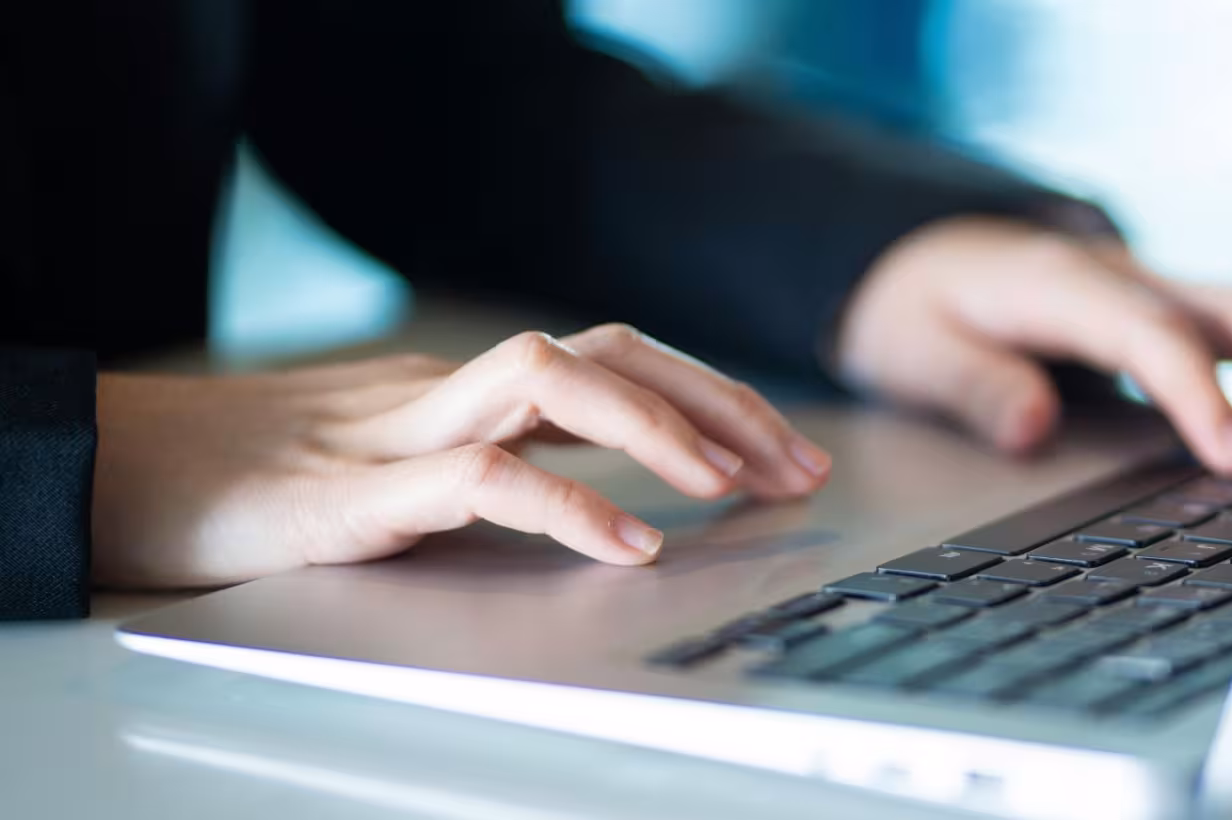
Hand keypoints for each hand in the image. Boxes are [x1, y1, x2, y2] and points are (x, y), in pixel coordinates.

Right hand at [92, 326, 830, 587]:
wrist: (107, 477)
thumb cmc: (246, 486)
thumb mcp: (394, 476)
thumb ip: (482, 475)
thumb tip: (589, 505)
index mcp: (460, 395)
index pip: (610, 363)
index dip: (707, 396)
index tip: (785, 453)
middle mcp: (442, 393)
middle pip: (607, 351)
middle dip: (717, 399)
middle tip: (799, 465)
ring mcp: (395, 432)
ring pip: (549, 378)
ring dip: (655, 424)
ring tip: (731, 483)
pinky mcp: (346, 492)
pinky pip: (475, 474)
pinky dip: (563, 502)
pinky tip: (628, 543)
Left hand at [835, 216, 1231, 473]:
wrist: (919, 253)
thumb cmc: (918, 309)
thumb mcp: (910, 352)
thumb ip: (970, 387)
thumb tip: (1035, 429)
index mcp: (1058, 284)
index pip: (1151, 335)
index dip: (1201, 394)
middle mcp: (1124, 275)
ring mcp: (1157, 287)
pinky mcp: (1173, 308)